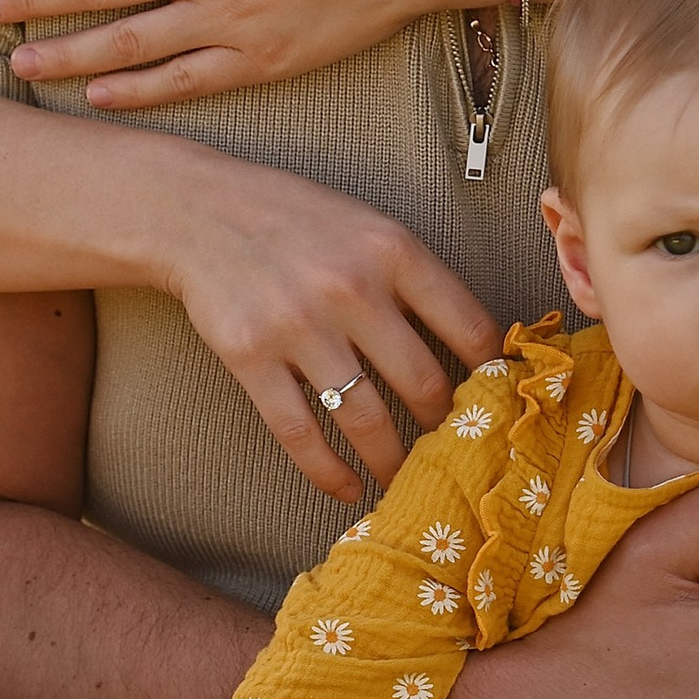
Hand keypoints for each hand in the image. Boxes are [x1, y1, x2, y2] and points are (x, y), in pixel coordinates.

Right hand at [161, 166, 499, 505]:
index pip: (470, 327)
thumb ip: (414, 279)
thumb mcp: (369, 228)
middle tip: (454, 454)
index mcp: (393, 250)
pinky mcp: (249, 356)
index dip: (493, 376)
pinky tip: (347, 487)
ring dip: (393, 462)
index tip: (499, 404)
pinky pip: (299, 432)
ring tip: (407, 482)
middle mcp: (350, 287)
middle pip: (423, 384)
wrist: (199, 210)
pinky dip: (328, 472)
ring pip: (365, 419)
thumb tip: (474, 349)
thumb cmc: (296, 221)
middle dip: (446, 430)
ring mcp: (297, 324)